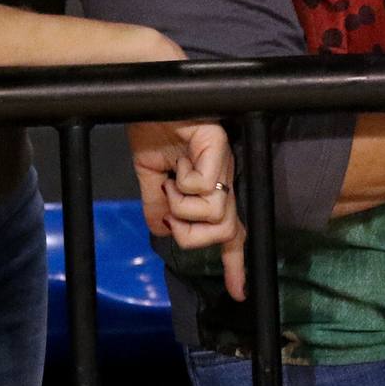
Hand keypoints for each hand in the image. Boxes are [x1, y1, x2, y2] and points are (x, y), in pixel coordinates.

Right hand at [127, 120, 245, 301]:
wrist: (145, 93)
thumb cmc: (153, 125)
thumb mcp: (150, 176)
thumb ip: (157, 205)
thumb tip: (162, 231)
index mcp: (212, 187)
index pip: (231, 232)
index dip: (235, 264)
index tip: (238, 293)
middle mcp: (225, 178)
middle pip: (223, 233)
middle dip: (188, 232)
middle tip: (167, 204)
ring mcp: (224, 162)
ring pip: (215, 215)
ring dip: (181, 206)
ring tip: (170, 179)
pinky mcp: (218, 144)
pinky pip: (204, 188)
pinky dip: (182, 184)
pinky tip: (176, 164)